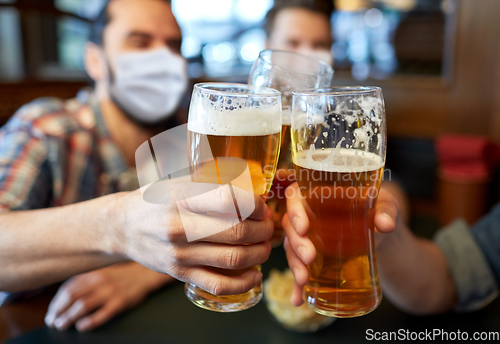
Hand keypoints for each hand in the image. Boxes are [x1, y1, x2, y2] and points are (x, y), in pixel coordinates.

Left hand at [44, 262, 172, 331]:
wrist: (145, 274)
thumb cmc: (121, 275)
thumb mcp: (102, 272)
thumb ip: (86, 280)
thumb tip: (64, 296)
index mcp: (93, 273)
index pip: (68, 288)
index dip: (56, 301)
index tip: (51, 311)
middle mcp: (100, 281)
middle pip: (72, 297)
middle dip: (58, 311)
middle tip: (52, 321)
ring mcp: (110, 292)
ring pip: (83, 306)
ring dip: (69, 317)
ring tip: (62, 325)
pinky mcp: (120, 302)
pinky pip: (102, 314)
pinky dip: (89, 322)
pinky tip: (81, 326)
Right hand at [110, 182, 272, 296]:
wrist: (121, 228)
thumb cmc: (154, 200)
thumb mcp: (175, 181)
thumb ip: (207, 178)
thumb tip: (246, 172)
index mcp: (181, 198)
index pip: (227, 199)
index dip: (254, 204)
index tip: (262, 206)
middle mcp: (180, 227)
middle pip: (236, 232)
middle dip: (263, 230)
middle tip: (269, 226)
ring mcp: (180, 254)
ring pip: (233, 259)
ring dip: (259, 254)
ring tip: (264, 246)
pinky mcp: (180, 274)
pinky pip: (219, 284)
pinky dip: (244, 283)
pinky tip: (254, 274)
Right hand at [282, 183, 400, 305]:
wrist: (384, 234)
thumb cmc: (380, 210)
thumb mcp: (387, 205)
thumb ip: (387, 211)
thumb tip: (385, 224)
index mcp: (319, 193)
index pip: (295, 195)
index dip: (294, 210)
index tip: (304, 228)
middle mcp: (308, 214)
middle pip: (290, 225)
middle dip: (296, 243)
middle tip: (310, 257)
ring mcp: (308, 237)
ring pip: (291, 248)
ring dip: (294, 264)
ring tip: (303, 279)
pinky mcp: (313, 257)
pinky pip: (300, 269)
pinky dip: (298, 286)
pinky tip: (298, 299)